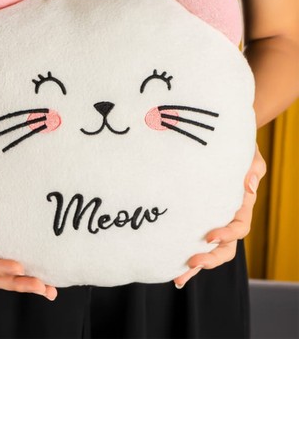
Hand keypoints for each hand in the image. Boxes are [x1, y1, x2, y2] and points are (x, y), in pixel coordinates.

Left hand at [173, 143, 266, 288]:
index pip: (239, 227)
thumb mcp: (249, 155)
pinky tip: (170, 268)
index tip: (210, 235)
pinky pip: (191, 243)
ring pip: (209, 252)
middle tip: (193, 262)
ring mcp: (212, 223)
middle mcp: (227, 219)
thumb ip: (253, 168)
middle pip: (225, 248)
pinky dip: (182, 257)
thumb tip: (248, 186)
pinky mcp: (196, 222)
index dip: (227, 234)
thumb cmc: (235, 150)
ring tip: (178, 277)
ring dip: (196, 266)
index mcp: (241, 206)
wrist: (219, 145)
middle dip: (211, 258)